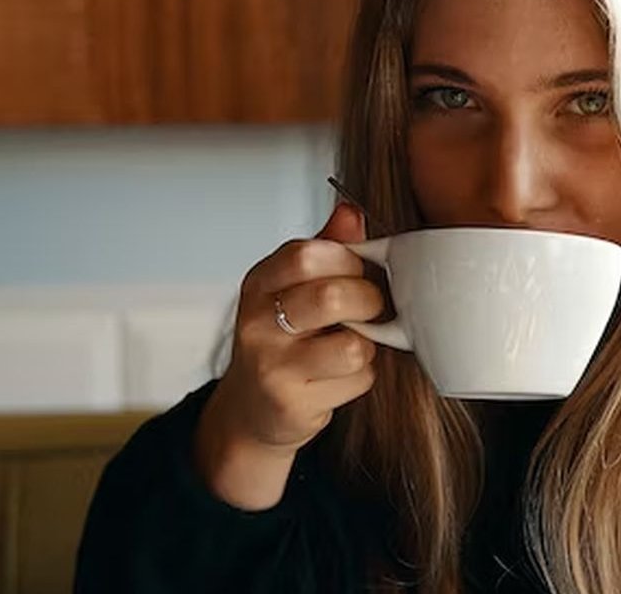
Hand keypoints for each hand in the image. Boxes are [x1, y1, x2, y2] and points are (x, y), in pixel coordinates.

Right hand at [194, 203, 382, 508]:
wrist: (252, 409)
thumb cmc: (282, 338)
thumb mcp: (293, 286)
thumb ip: (326, 248)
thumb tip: (351, 211)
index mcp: (260, 282)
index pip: (307, 254)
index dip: (347, 261)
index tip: (356, 271)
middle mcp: (257, 323)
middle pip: (333, 297)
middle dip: (368, 301)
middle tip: (368, 308)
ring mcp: (271, 366)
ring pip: (353, 345)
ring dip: (367, 345)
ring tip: (351, 344)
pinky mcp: (292, 404)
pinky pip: (356, 381)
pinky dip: (361, 377)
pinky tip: (340, 376)